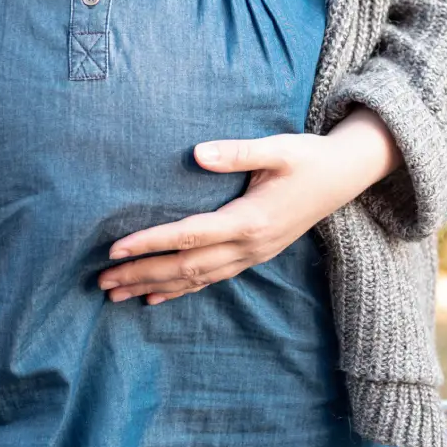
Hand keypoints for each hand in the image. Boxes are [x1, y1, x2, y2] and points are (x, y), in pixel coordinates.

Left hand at [96, 129, 385, 304]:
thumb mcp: (277, 149)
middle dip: (141, 274)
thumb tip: (197, 153)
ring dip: (154, 287)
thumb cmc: (307, 158)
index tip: (115, 249)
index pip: (188, 236)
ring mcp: (252, 256)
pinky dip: (181, 291)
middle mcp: (248, 246)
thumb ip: (237, 152)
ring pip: (195, 279)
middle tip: (102, 282)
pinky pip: (211, 280)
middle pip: (185, 267)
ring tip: (117, 295)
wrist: (343, 176)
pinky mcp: (254, 256)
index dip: (150, 243)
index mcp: (249, 220)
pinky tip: (156, 298)